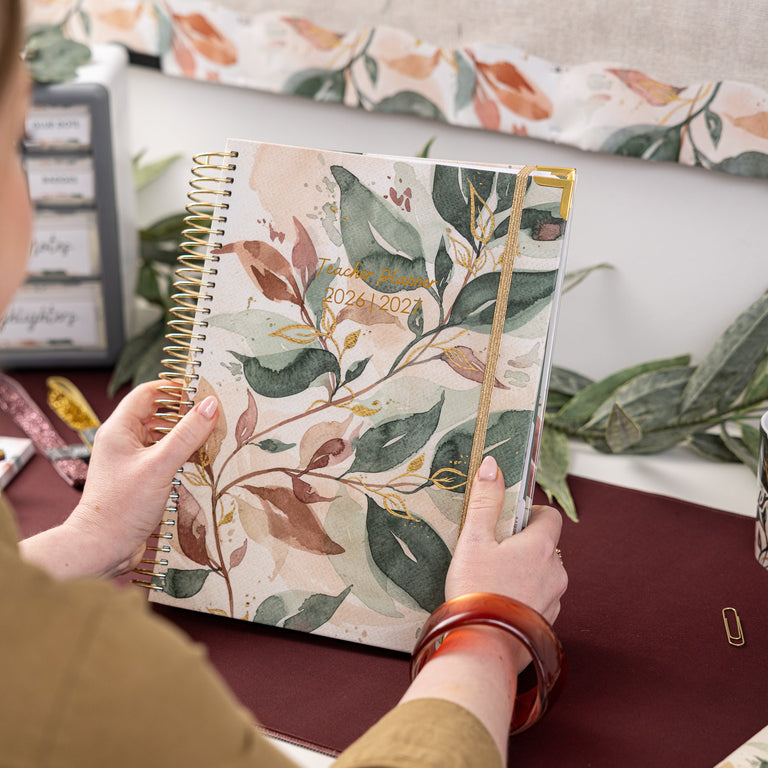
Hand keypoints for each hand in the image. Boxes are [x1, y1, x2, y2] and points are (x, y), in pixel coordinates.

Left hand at [21, 381, 218, 578]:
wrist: (102, 547)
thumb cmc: (121, 506)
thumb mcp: (160, 465)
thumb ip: (187, 434)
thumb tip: (210, 405)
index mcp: (119, 429)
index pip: (148, 393)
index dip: (174, 389)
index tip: (201, 391)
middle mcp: (123, 442)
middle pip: (157, 415)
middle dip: (184, 414)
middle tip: (213, 415)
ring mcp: (130, 462)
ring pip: (162, 438)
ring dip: (185, 437)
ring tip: (212, 438)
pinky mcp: (139, 479)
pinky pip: (164, 458)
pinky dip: (181, 457)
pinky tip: (200, 463)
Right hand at [445, 455, 566, 624]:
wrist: (481, 646)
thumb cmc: (476, 590)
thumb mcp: (473, 539)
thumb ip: (485, 501)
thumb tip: (493, 466)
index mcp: (541, 547)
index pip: (550, 516)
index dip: (531, 513)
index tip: (509, 520)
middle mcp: (556, 572)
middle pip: (545, 546)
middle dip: (523, 544)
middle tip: (493, 551)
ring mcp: (554, 600)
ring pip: (544, 574)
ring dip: (525, 571)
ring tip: (493, 579)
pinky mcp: (547, 623)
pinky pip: (539, 599)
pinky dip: (524, 596)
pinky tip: (499, 601)